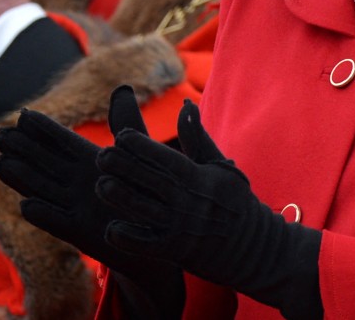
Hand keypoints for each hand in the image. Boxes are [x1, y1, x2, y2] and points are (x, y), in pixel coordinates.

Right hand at [0, 85, 184, 317]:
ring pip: (45, 190)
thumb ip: (128, 124)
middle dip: (25, 149)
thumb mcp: (141, 152)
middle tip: (2, 135)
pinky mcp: (82, 232)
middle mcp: (79, 183)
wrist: (163, 231)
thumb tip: (121, 88)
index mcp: (93, 162)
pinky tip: (27, 205)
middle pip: (46, 163)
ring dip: (24, 179)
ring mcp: (77, 208)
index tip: (23, 114)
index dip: (44, 130)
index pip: (63, 142)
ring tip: (3, 164)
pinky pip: (60, 223)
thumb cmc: (150, 189)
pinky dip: (44, 215)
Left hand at [97, 99, 320, 318]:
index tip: (121, 136)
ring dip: (122, 198)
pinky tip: (112, 227)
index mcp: (201, 179)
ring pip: (145, 210)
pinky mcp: (175, 251)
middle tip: (102, 155)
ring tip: (102, 184)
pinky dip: (129, 237)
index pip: (168, 159)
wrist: (253, 246)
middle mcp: (190, 202)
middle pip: (153, 181)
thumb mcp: (221, 166)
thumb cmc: (234, 202)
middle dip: (126, 167)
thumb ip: (198, 137)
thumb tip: (185, 104)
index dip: (144, 147)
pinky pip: (146, 244)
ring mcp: (182, 227)